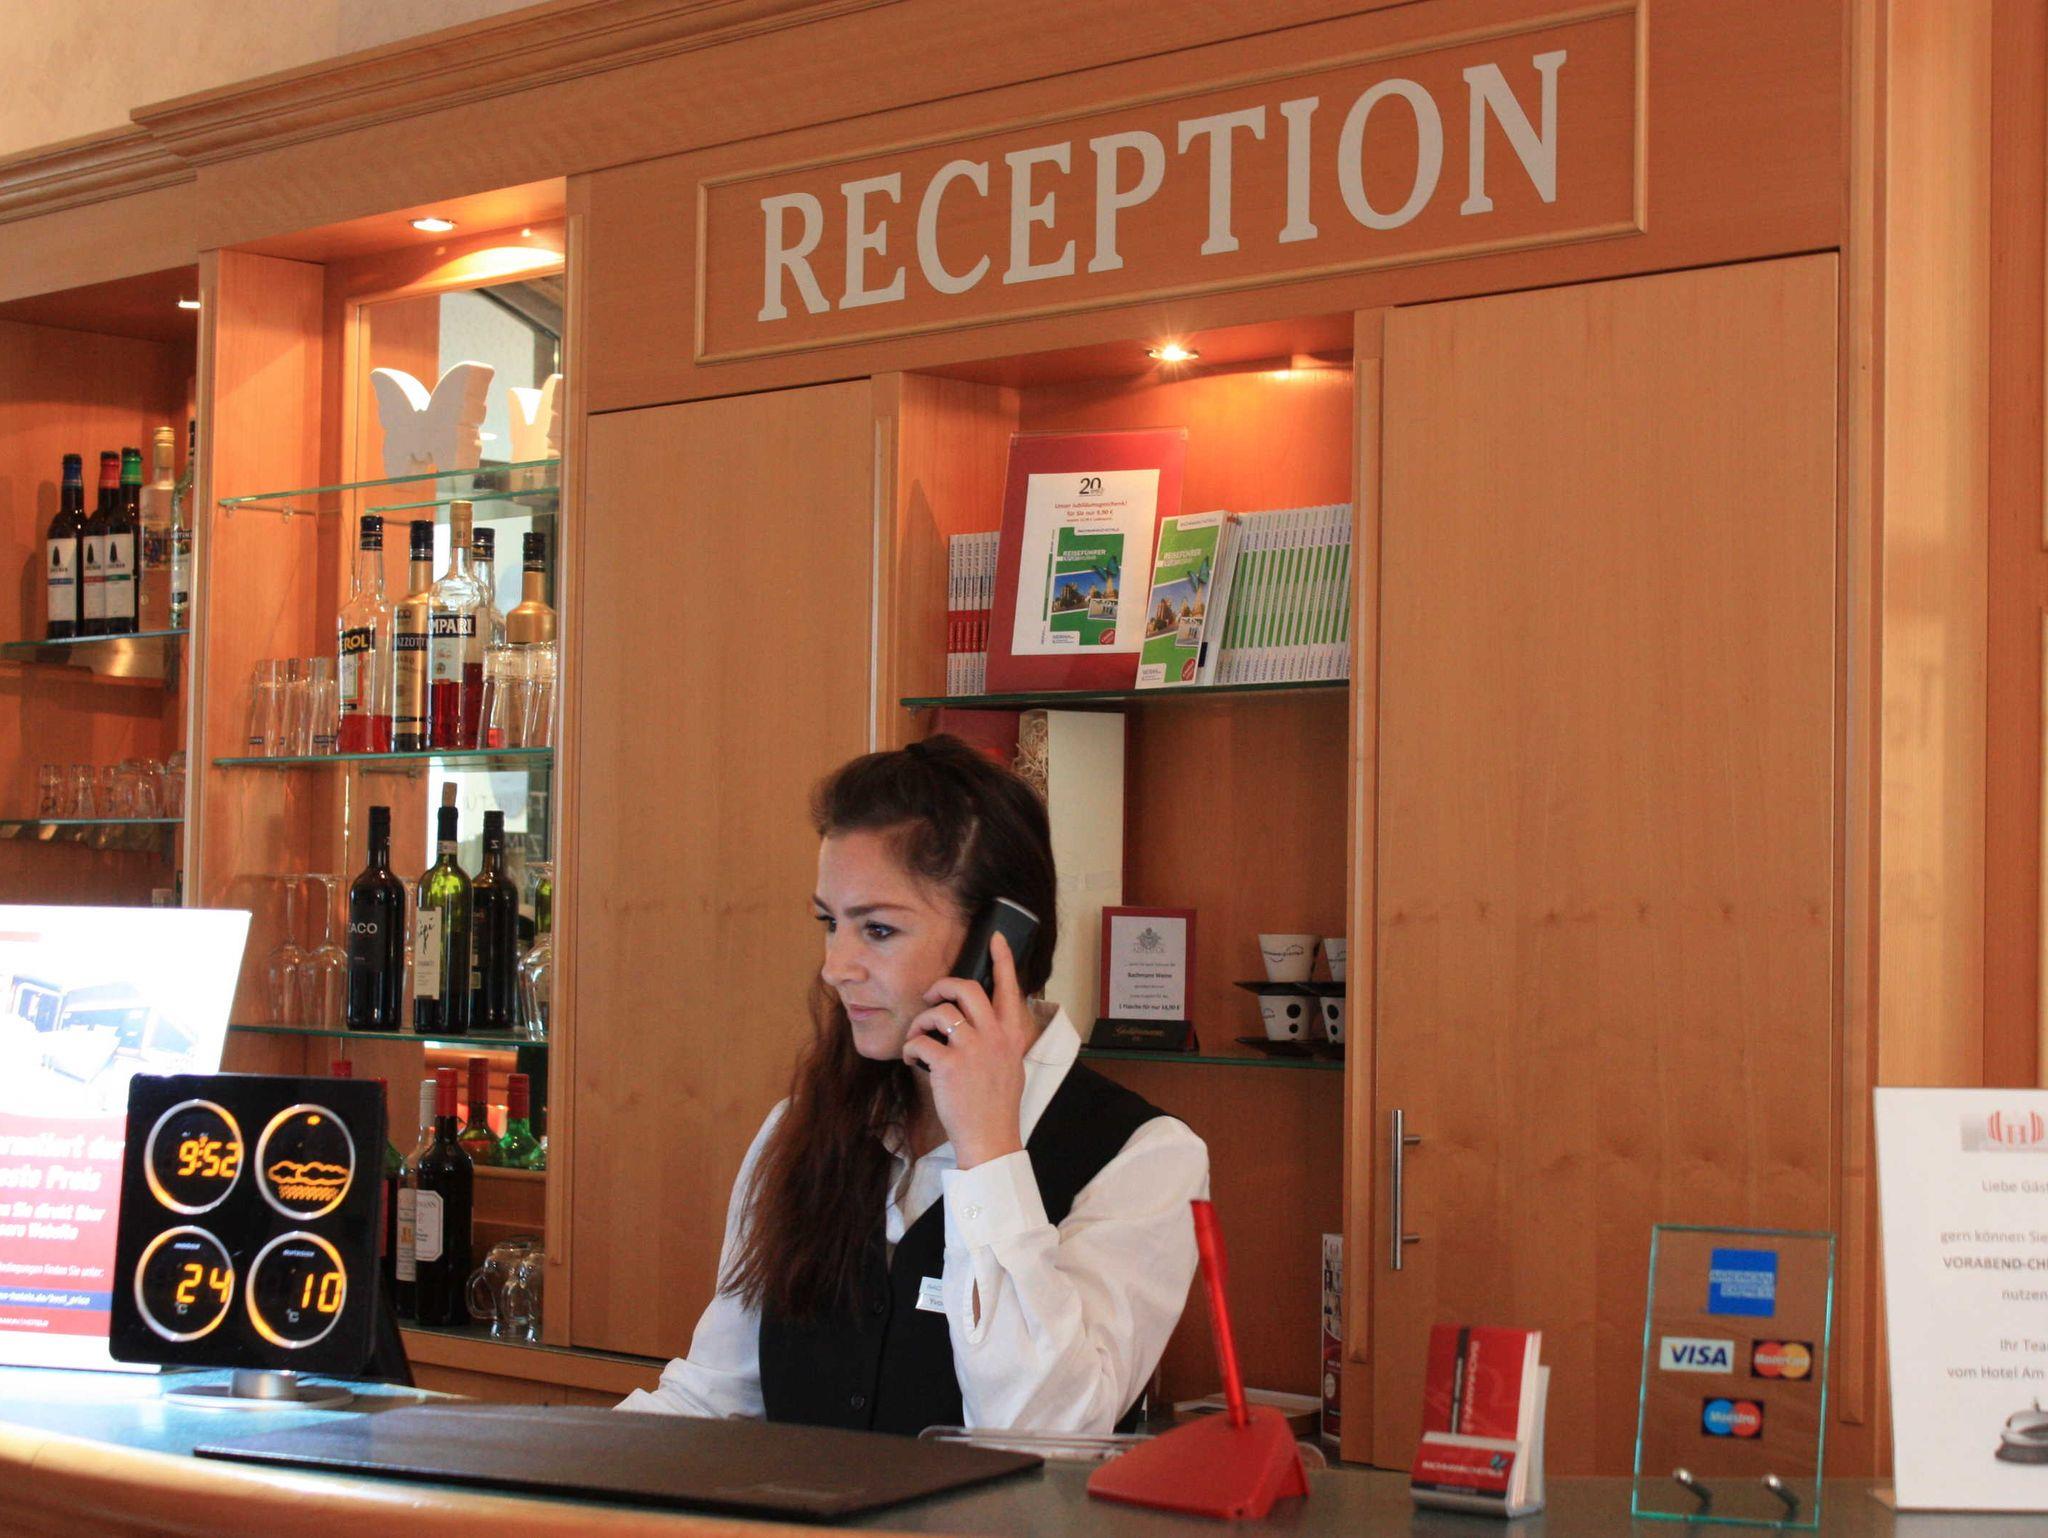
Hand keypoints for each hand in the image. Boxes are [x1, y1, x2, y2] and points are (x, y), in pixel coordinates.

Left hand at [901, 931, 1032, 1168]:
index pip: (1010, 988)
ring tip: (919, 1038)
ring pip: (939, 1012)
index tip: (996, 938)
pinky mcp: (949, 1064)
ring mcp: (972, 1049)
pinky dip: (912, 1048)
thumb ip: (999, 1040)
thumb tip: (980, 1022)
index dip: (1003, 959)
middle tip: (933, 996)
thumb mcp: (1010, 1065)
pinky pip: (921, 1041)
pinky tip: (916, 1060)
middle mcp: (995, 1036)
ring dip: (922, 1022)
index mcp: (1012, 1035)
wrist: (990, 1138)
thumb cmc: (997, 1105)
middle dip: (943, 986)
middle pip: (967, 988)